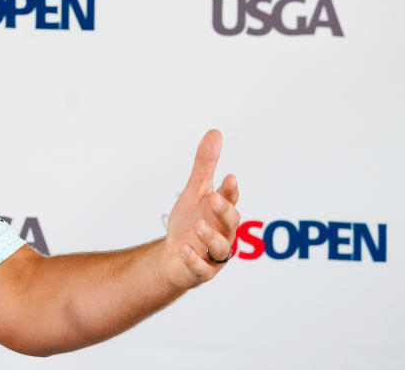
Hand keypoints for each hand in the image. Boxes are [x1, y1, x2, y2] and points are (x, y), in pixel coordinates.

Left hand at [160, 129, 240, 290]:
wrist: (174, 256)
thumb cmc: (190, 222)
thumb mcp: (195, 191)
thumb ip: (205, 165)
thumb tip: (215, 132)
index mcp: (222, 213)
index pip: (230, 200)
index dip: (230, 191)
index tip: (229, 178)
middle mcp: (223, 234)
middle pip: (230, 223)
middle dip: (224, 211)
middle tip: (213, 198)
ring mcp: (213, 255)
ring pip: (220, 248)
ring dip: (210, 236)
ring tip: (198, 225)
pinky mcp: (201, 272)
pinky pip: (200, 269)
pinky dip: (193, 259)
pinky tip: (183, 247)